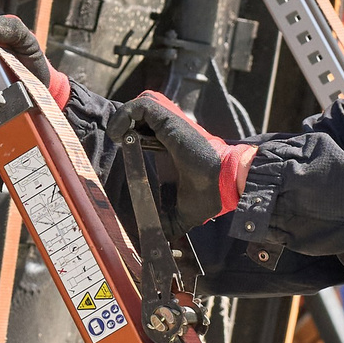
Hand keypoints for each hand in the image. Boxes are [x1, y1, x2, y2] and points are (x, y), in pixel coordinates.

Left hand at [111, 93, 254, 235]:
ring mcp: (171, 124)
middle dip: (125, 120)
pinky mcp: (169, 120)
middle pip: (143, 111)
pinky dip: (126, 115)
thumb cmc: (211, 194)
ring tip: (117, 136)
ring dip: (123, 117)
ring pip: (141, 104)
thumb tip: (153, 238)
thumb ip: (168, 223)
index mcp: (174, 146)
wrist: (226, 184)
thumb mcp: (183, 212)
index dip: (131, 131)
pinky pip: (141, 106)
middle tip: (119, 140)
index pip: (149, 127)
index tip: (122, 147)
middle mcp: (172, 131)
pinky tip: (121, 135)